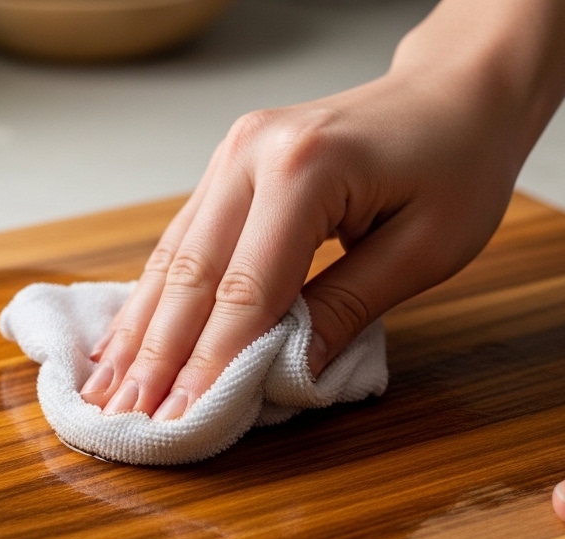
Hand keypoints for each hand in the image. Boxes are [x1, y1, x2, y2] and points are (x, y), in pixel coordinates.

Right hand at [79, 0, 564, 420]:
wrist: (457, 91)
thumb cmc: (459, 163)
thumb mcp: (425, 249)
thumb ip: (347, 310)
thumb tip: (284, 374)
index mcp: (306, 170)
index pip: (245, 291)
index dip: (209, 365)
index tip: (180, 421)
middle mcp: (252, 154)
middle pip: (191, 275)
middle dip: (156, 358)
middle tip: (126, 420)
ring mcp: (233, 153)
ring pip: (172, 257)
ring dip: (139, 331)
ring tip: (106, 392)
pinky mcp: (229, 165)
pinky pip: (183, 239)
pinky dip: (153, 295)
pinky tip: (126, 338)